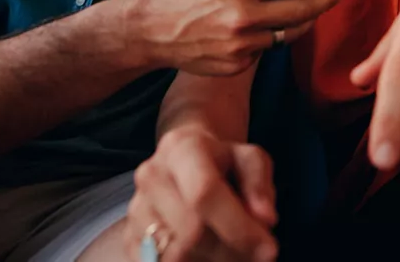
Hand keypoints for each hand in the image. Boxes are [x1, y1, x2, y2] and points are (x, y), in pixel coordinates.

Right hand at [124, 127, 277, 261]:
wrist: (182, 155)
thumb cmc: (221, 159)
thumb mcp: (249, 159)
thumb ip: (260, 185)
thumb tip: (265, 220)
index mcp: (182, 149)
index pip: (204, 194)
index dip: (238, 227)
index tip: (269, 249)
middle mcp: (152, 175)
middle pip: (191, 233)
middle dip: (230, 250)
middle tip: (254, 251)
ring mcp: (136, 207)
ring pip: (176, 255)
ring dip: (212, 261)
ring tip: (231, 249)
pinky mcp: (129, 235)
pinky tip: (208, 254)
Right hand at [133, 0, 354, 74]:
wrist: (149, 30)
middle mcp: (245, 15)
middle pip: (304, 7)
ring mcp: (242, 44)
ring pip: (291, 31)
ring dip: (307, 16)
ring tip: (315, 3)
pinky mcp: (238, 64)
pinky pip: (270, 48)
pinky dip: (276, 34)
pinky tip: (276, 22)